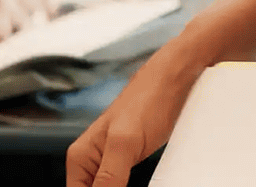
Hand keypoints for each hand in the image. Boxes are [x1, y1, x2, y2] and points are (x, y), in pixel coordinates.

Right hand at [67, 47, 203, 186]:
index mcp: (80, 158)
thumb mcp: (125, 144)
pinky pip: (121, 186)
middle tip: (128, 182)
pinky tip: (148, 185)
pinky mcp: (127, 161)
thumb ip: (107, 178)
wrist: (175, 78)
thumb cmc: (150, 99)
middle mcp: (90, 161)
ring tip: (132, 179)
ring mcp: (109, 161)